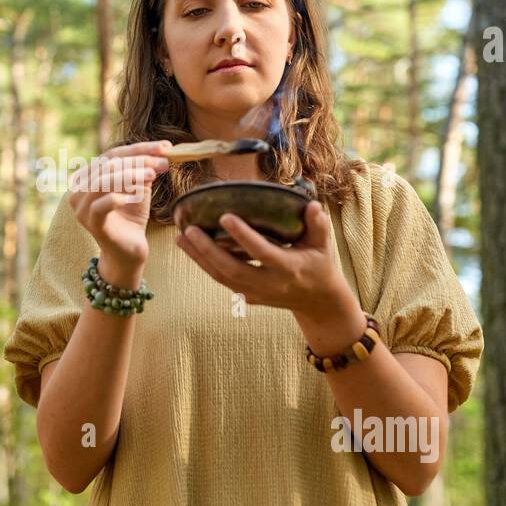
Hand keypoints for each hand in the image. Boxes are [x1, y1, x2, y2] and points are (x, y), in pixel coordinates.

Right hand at [68, 139, 171, 276]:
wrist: (130, 250)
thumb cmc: (132, 216)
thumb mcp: (138, 186)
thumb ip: (142, 168)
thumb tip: (161, 150)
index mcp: (86, 178)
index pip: (111, 155)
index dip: (138, 149)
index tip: (165, 146)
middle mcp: (78, 191)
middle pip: (107, 164)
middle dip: (138, 160)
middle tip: (163, 162)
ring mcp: (82, 208)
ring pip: (103, 181)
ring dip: (131, 175)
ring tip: (153, 175)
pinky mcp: (91, 224)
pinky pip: (102, 205)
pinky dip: (120, 197)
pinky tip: (139, 195)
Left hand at [174, 199, 352, 318]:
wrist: (316, 301)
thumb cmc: (319, 265)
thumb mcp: (323, 246)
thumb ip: (318, 225)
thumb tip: (311, 204)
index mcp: (288, 268)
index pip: (262, 252)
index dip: (243, 236)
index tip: (225, 216)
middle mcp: (269, 283)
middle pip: (232, 270)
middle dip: (207, 250)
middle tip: (189, 229)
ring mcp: (256, 293)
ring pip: (221, 277)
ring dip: (199, 258)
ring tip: (181, 237)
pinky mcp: (247, 297)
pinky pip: (221, 280)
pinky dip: (204, 264)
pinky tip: (190, 248)